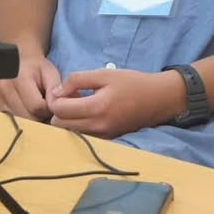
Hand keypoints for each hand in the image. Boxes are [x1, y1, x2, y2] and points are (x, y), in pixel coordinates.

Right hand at [0, 54, 61, 121]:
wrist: (20, 63)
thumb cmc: (37, 69)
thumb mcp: (50, 73)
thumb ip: (55, 89)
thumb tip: (55, 107)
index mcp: (20, 78)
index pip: (36, 107)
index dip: (47, 110)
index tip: (50, 104)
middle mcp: (3, 88)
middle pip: (25, 117)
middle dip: (38, 117)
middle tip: (42, 108)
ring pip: (16, 122)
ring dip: (28, 120)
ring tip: (32, 108)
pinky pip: (7, 122)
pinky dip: (17, 120)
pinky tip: (22, 110)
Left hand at [46, 68, 184, 139]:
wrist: (158, 99)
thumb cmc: (132, 83)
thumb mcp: (104, 73)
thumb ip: (78, 80)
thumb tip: (58, 91)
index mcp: (96, 108)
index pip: (60, 111)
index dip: (55, 99)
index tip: (62, 89)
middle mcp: (97, 127)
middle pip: (60, 125)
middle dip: (59, 111)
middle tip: (70, 96)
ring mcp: (102, 136)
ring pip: (69, 132)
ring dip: (68, 119)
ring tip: (80, 104)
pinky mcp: (106, 139)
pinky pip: (82, 135)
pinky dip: (79, 125)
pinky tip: (89, 112)